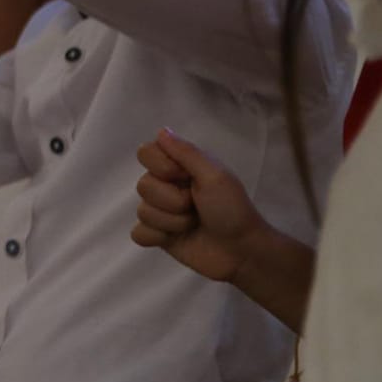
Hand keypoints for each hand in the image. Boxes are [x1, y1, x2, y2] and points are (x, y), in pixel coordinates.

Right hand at [130, 129, 267, 284]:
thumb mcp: (215, 176)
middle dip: (173, 200)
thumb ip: (187, 152)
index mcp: (179, 167)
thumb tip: (161, 130)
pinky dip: (158, 237)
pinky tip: (175, 239)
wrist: (242, 251)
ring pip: (142, 211)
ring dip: (172, 221)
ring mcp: (160, 212)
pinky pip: (139, 233)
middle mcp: (165, 186)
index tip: (184, 176)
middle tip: (196, 206)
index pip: (145, 152)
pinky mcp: (158, 236)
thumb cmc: (232, 209)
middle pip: (143, 185)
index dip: (161, 166)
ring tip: (193, 224)